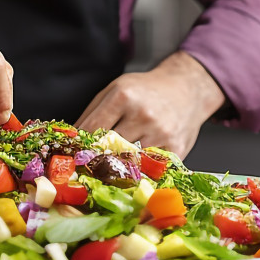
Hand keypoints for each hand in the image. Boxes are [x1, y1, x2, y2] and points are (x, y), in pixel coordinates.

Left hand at [75, 51, 225, 158]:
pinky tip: (135, 168)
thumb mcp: (116, 88)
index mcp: (123, 96)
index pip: (93, 129)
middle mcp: (142, 114)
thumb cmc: (146, 90)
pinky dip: (140, 171)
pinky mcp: (175, 148)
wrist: (187, 88)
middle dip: (97, 159)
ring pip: (128, 162)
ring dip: (118, 168)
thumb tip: (72, 139)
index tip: (73, 156)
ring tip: (112, 168)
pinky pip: (150, 168)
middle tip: (89, 167)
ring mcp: (160, 133)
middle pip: (109, 148)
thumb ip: (93, 112)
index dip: (80, 145)